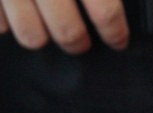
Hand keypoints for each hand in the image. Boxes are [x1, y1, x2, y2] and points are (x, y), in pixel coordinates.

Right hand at [0, 0, 127, 53]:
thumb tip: (109, 8)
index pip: (105, 13)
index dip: (115, 32)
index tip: (118, 41)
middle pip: (69, 32)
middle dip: (78, 43)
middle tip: (80, 41)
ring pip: (32, 37)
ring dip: (41, 36)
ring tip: (45, 26)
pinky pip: (1, 27)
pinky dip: (8, 24)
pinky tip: (15, 13)